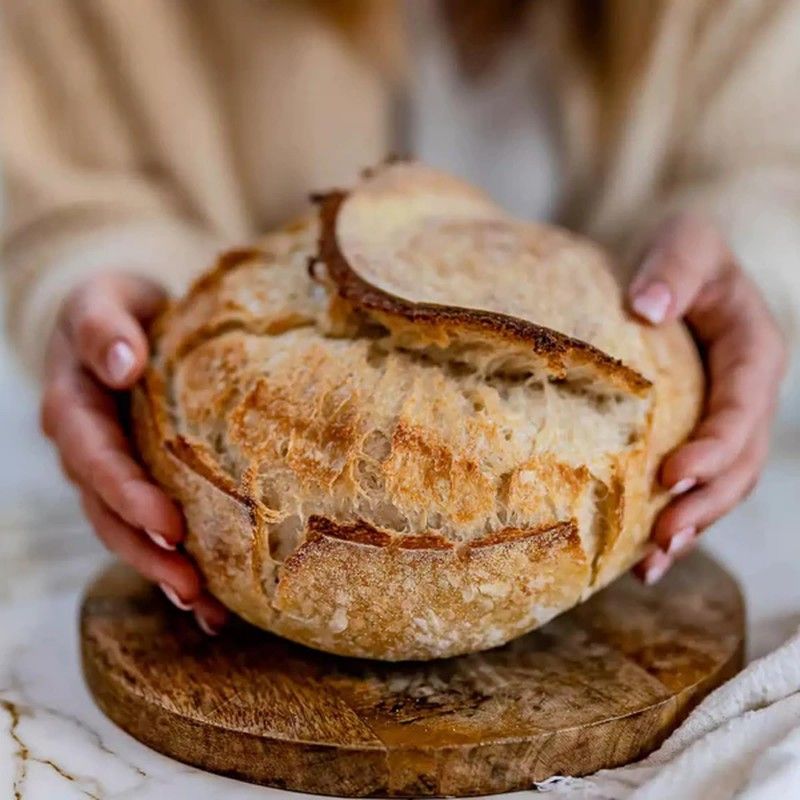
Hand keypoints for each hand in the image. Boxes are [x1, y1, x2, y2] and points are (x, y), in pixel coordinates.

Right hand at [41, 274, 227, 633]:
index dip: (128, 495)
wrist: (124, 326)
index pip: (97, 460)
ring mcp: (110, 473)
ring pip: (127, 533)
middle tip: (193, 586)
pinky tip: (212, 602)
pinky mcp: (137, 483)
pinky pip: (150, 528)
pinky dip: (176, 564)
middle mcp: (87, 450)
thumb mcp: (106, 300)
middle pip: (109, 513)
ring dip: (162, 572)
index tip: (169, 523)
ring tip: (205, 608)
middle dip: (148, 552)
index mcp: (75, 408)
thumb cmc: (118, 309)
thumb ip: (106, 326)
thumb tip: (123, 364)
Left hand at [628, 215, 785, 583]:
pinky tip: (640, 557)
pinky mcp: (692, 436)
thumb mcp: (685, 241)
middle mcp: (744, 397)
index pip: (741, 410)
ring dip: (691, 526)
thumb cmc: (679, 254)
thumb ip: (675, 268)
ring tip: (650, 565)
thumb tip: (645, 308)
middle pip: (738, 464)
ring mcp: (721, 422)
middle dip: (703, 504)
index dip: (713, 448)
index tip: (670, 475)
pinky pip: (693, 486)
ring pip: (720, 487)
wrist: (667, 273)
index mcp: (753, 353)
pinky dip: (672, 520)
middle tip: (661, 536)